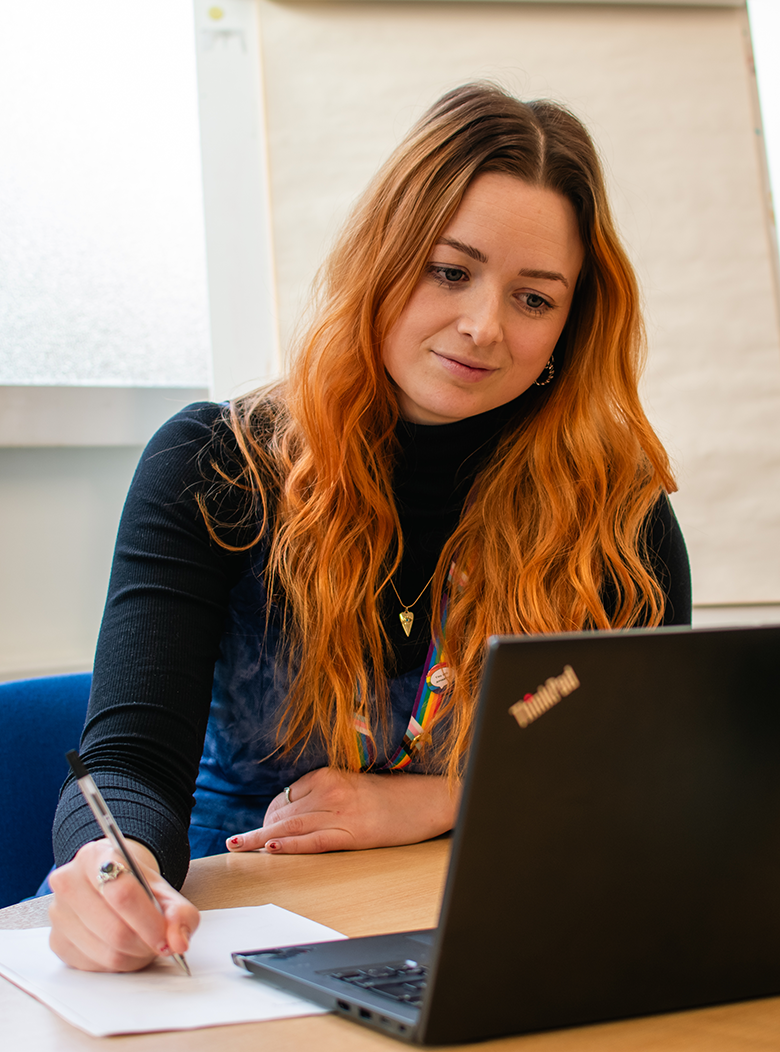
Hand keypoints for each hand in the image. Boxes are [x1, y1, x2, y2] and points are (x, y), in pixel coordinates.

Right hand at [48, 839, 198, 971]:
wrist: (113, 881)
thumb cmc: (136, 884)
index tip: (167, 936)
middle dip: (145, 944)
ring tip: (143, 943)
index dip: (149, 921)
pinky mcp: (57, 942)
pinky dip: (117, 964)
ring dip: (134, 957)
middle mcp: (69, 881)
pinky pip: (94, 967)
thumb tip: (178, 941)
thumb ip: (179, 912)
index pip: (123, 894)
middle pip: (115, 929)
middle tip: (159, 943)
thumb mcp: (163, 889)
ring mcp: (59, 913)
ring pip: (107, 953)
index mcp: (95, 856)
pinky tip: (124, 948)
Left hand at [226, 768, 459, 854]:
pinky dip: (288, 845)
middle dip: (258, 827)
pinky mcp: (352, 833)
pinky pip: (312, 841)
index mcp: (330, 774)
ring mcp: (341, 811)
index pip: (287, 794)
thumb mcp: (355, 785)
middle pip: (283, 810)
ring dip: (260, 837)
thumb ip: (327, 794)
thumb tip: (298, 811)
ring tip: (238, 846)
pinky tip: (269, 848)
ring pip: (290, 826)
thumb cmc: (394, 795)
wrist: (427, 800)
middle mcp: (331, 790)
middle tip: (236, 842)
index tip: (261, 826)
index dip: (270, 813)